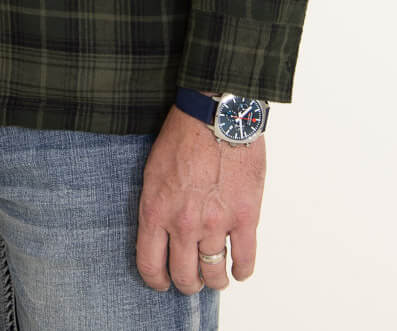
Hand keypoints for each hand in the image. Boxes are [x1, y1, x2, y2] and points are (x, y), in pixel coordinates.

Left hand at [136, 104, 265, 294]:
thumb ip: (156, 207)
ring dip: (214, 279)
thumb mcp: (153, 171)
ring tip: (216, 276)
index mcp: (156, 211)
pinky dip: (242, 270)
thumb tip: (161, 234)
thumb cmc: (183, 135)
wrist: (216, 113)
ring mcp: (217, 223)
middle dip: (187, 282)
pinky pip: (245, 259)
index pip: (150, 265)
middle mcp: (184, 224)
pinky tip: (239, 269)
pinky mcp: (245, 216)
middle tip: (192, 278)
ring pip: (214, 272)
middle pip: (185, 276)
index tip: (162, 281)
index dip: (156, 280)